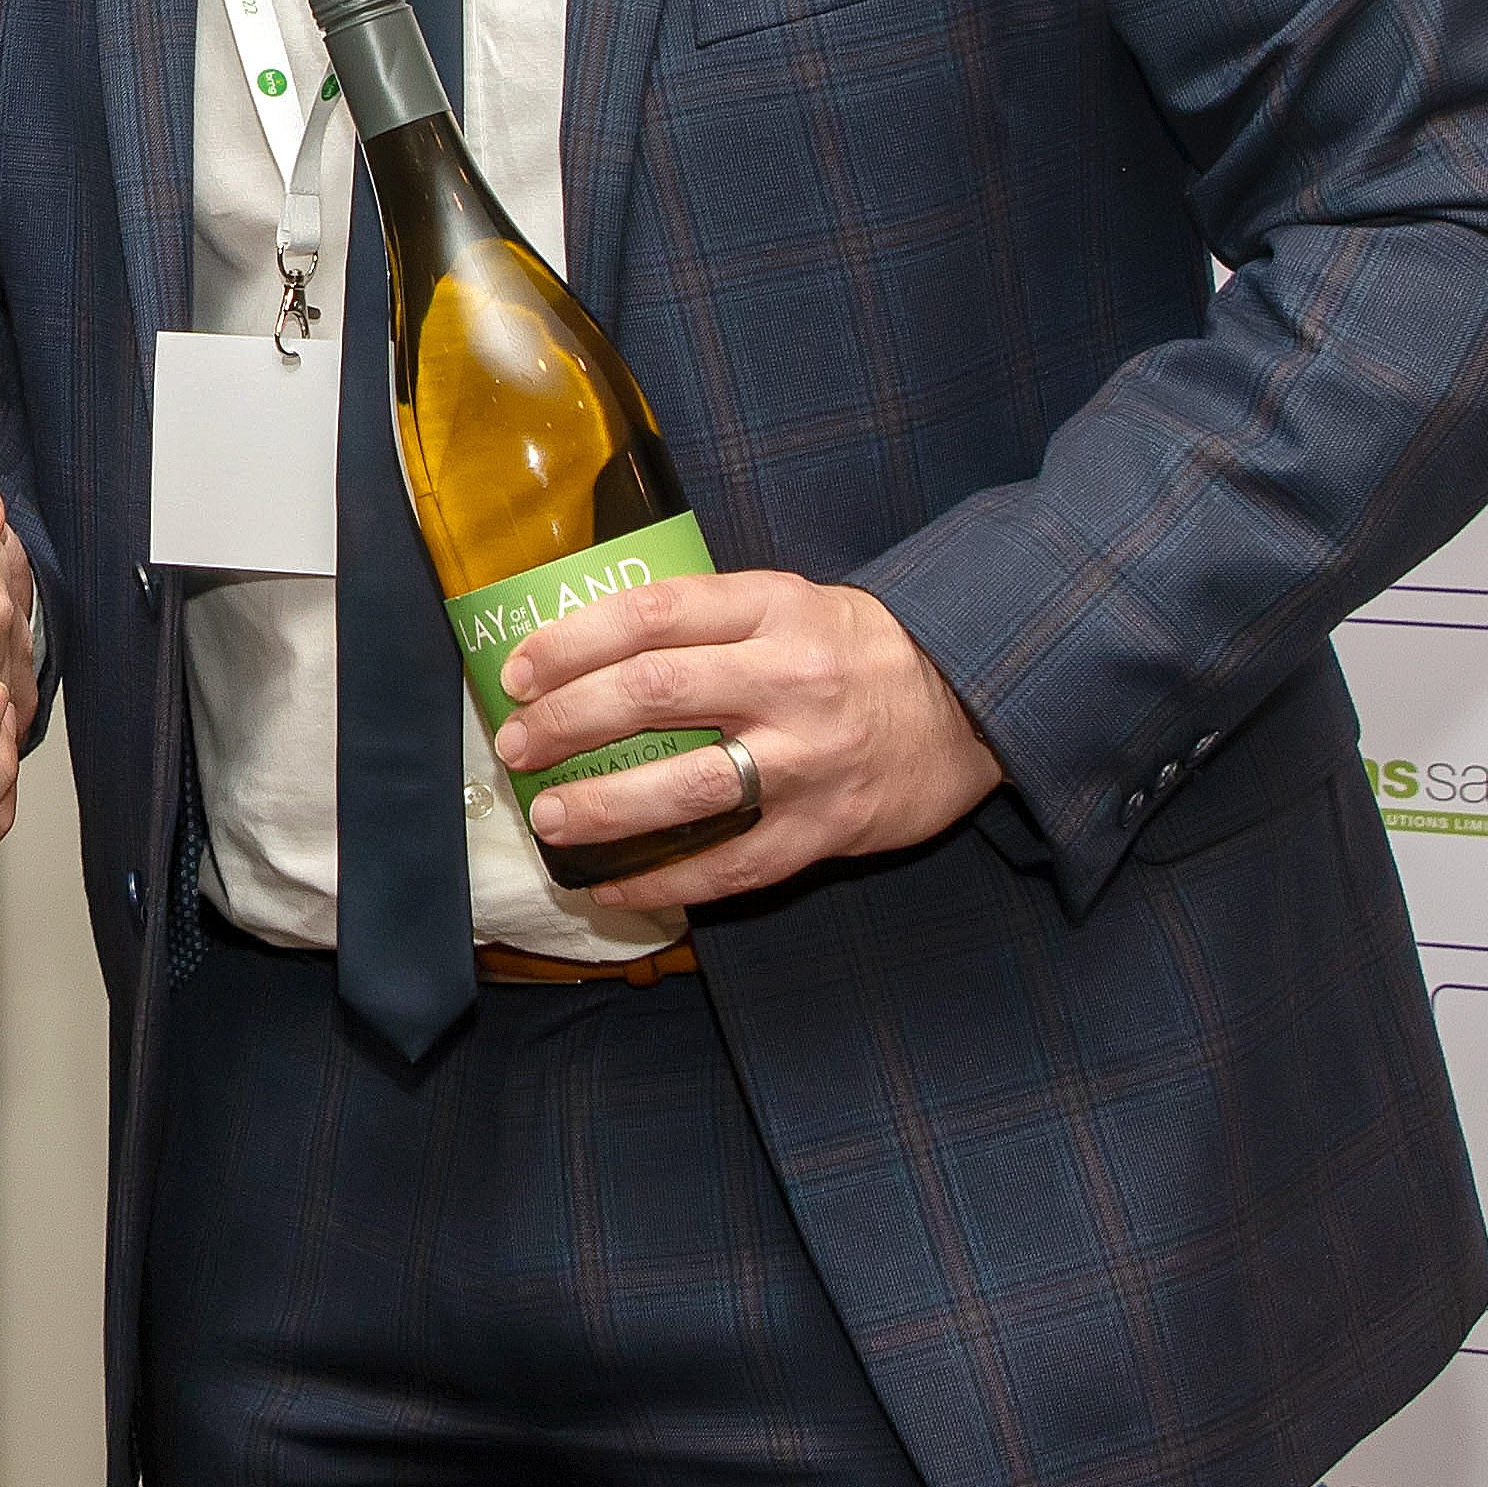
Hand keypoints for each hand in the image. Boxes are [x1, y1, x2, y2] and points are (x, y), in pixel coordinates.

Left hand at [485, 568, 1003, 907]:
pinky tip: (610, 885)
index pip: (652, 614)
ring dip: (601, 806)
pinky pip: (729, 865)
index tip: (519, 671)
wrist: (972, 705)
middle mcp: (790, 679)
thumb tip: (584, 648)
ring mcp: (809, 760)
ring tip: (547, 816)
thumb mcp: (790, 602)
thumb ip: (706, 619)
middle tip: (515, 745)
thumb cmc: (856, 651)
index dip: (572, 642)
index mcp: (775, 607)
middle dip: (566, 722)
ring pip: (686, 785)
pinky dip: (661, 880)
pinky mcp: (825, 830)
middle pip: (653, 694)